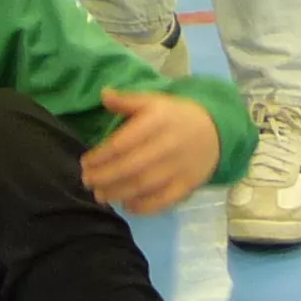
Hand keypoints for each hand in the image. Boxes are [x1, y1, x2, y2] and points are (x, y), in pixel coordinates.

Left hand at [84, 89, 221, 214]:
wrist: (216, 131)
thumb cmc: (176, 116)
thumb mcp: (153, 101)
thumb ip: (127, 100)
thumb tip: (103, 94)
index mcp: (156, 122)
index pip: (122, 142)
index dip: (101, 155)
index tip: (85, 162)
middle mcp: (166, 146)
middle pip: (130, 166)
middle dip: (105, 177)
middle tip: (87, 182)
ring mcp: (178, 168)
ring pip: (144, 185)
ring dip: (118, 193)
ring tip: (101, 196)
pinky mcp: (187, 185)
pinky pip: (164, 200)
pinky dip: (144, 206)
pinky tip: (128, 206)